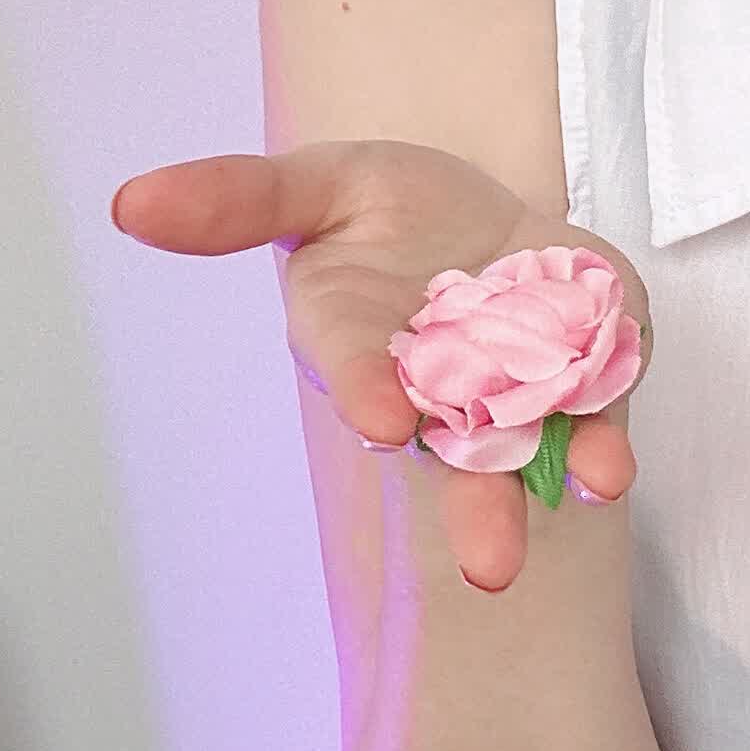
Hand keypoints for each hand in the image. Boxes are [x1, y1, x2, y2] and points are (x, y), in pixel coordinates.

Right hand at [110, 142, 652, 595]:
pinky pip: (602, 401)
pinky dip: (611, 428)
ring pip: (536, 441)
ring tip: (599, 491)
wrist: (477, 213)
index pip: (359, 371)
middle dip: (477, 504)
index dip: (367, 390)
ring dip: (564, 472)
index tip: (383, 420)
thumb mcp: (315, 183)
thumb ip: (238, 198)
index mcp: (359, 340)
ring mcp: (516, 381)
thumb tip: (131, 202)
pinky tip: (618, 464)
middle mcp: (435, 381)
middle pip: (456, 447)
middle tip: (493, 568)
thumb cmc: (383, 208)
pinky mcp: (587, 364)